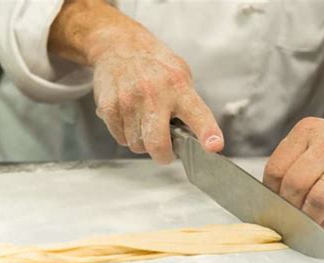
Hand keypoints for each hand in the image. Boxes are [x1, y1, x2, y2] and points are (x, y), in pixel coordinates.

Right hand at [91, 28, 223, 162]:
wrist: (119, 46)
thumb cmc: (156, 65)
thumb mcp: (182, 76)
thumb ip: (190, 106)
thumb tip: (200, 137)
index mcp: (179, 87)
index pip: (198, 114)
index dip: (207, 133)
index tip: (214, 146)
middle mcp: (154, 94)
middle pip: (157, 144)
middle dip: (163, 156)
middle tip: (165, 152)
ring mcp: (129, 101)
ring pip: (137, 145)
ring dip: (143, 142)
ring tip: (145, 123)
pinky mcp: (109, 107)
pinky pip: (120, 138)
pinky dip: (127, 135)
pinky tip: (130, 118)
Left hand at [263, 117, 323, 234]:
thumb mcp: (310, 144)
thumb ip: (291, 166)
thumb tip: (270, 204)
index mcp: (307, 130)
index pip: (276, 169)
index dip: (270, 194)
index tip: (273, 206)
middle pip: (296, 184)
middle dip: (288, 209)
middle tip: (288, 220)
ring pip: (319, 198)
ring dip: (308, 220)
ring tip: (305, 228)